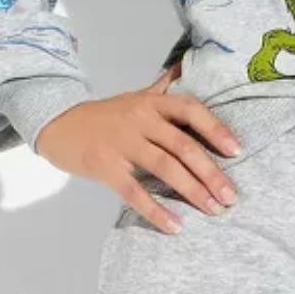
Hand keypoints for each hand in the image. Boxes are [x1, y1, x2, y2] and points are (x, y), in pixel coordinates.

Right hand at [34, 65, 241, 234]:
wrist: (57, 124)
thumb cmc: (103, 116)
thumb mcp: (134, 97)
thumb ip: (161, 88)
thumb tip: (184, 67)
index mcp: (151, 103)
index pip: (191, 110)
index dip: (216, 129)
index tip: (237, 151)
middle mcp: (140, 120)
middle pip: (183, 146)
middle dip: (211, 173)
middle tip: (231, 196)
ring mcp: (122, 143)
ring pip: (165, 168)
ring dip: (193, 191)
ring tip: (213, 210)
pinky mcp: (105, 166)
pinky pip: (134, 192)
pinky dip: (156, 211)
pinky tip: (175, 226)